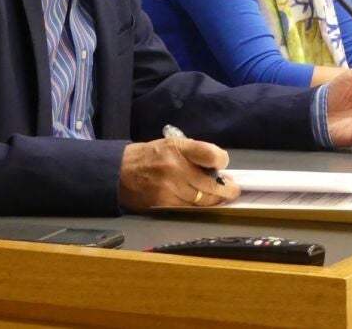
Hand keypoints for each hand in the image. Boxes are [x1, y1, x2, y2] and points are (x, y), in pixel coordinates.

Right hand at [118, 137, 239, 212]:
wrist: (118, 173)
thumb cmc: (149, 156)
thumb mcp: (171, 144)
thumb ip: (195, 153)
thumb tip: (219, 168)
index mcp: (177, 148)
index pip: (210, 154)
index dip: (221, 160)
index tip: (223, 165)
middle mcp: (175, 168)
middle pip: (211, 184)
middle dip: (226, 188)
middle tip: (233, 189)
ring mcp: (170, 188)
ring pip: (203, 200)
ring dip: (215, 200)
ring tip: (220, 197)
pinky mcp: (164, 204)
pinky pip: (190, 209)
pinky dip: (199, 207)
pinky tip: (202, 203)